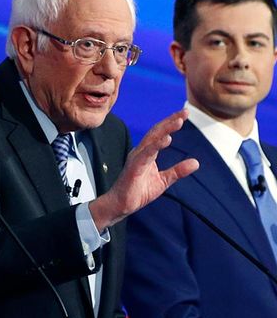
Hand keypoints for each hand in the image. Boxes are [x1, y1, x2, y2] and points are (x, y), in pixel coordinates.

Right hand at [89, 110, 198, 230]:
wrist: (121, 205)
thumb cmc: (138, 192)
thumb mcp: (164, 180)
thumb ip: (178, 170)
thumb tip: (196, 162)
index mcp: (147, 153)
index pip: (160, 134)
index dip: (172, 123)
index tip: (184, 114)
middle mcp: (141, 151)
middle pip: (157, 131)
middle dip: (170, 120)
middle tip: (184, 112)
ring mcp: (137, 158)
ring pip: (152, 139)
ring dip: (166, 129)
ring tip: (179, 121)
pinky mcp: (134, 166)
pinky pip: (146, 153)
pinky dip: (156, 145)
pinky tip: (167, 139)